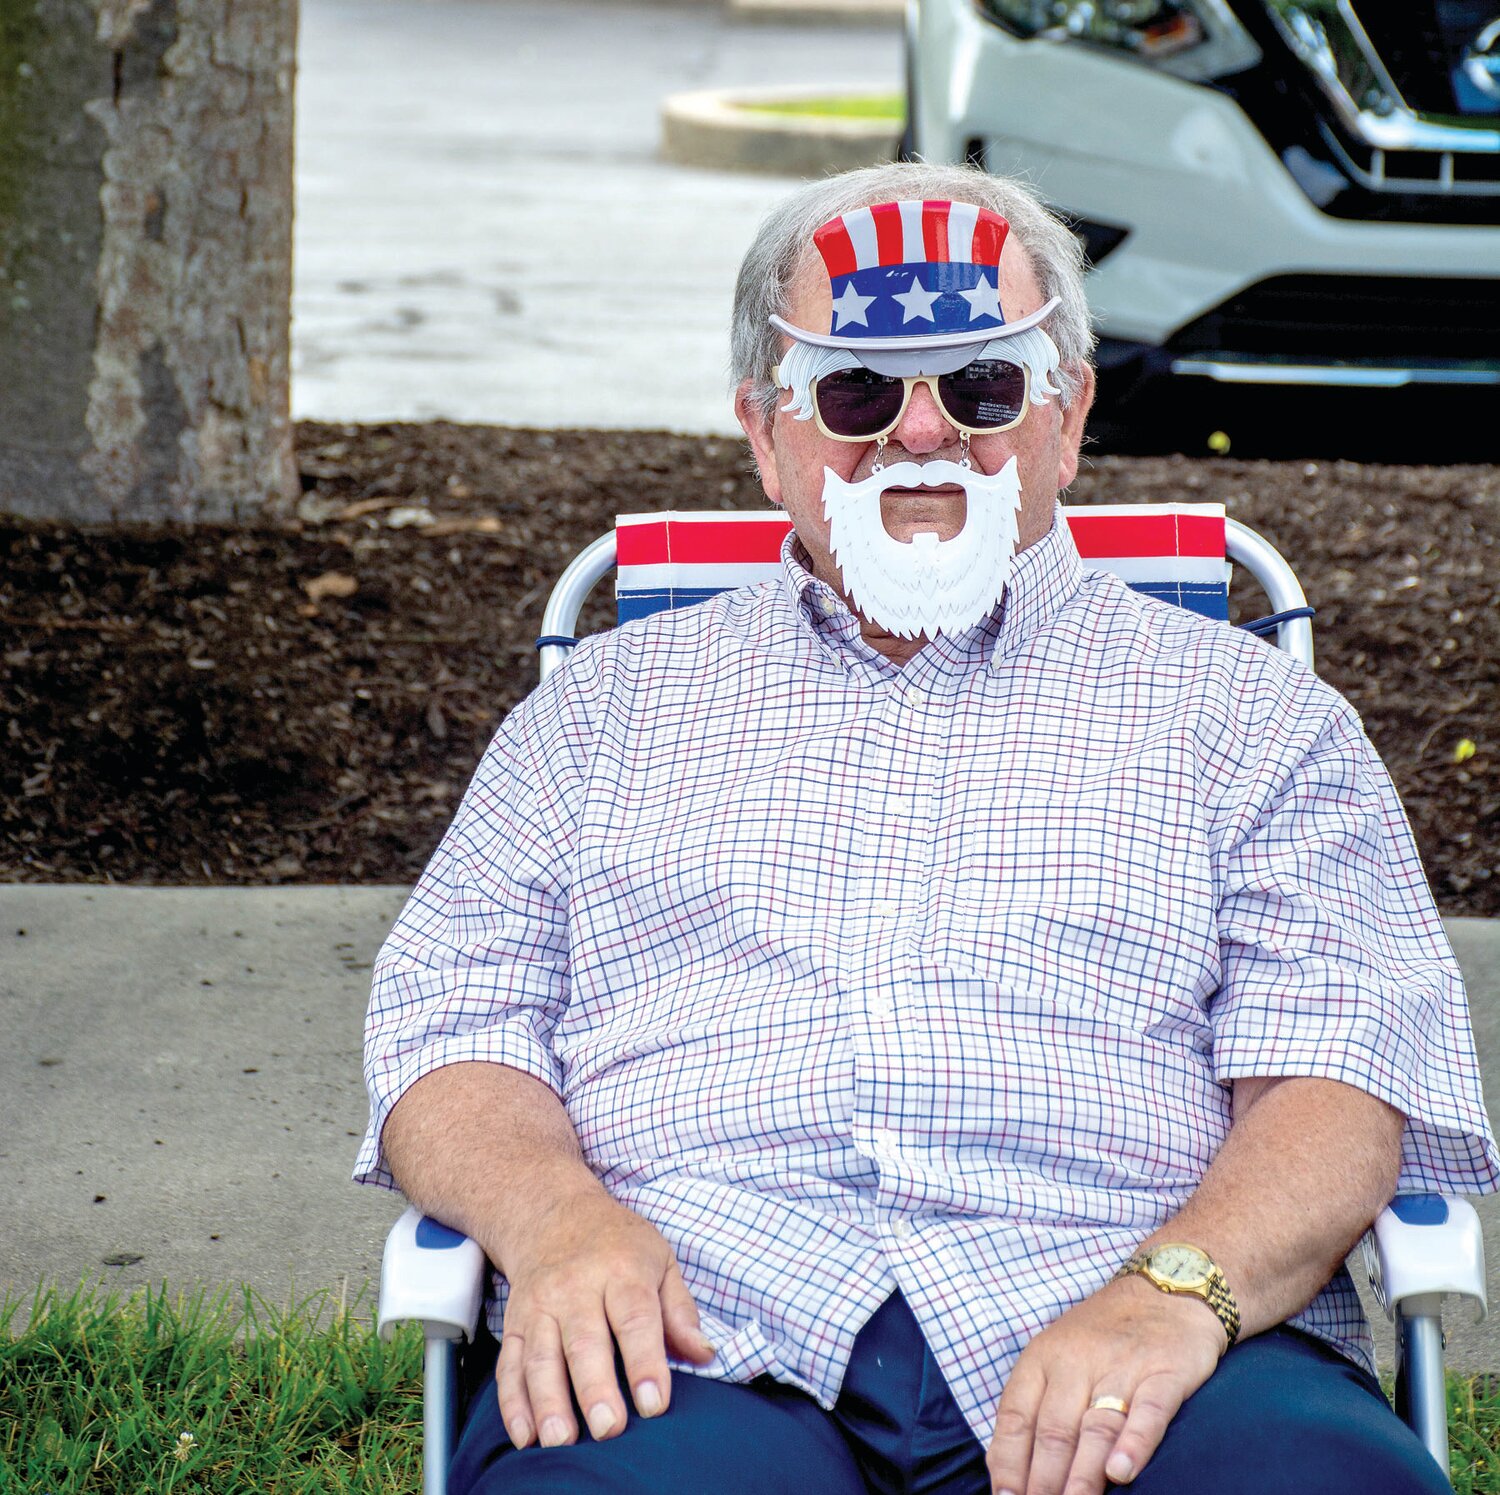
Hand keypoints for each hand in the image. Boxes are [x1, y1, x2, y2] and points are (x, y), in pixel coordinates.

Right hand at [494, 1186, 715, 1450]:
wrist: (552, 1212)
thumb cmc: (617, 1244)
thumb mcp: (659, 1259)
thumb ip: (680, 1310)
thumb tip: (704, 1355)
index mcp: (621, 1270)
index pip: (635, 1319)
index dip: (645, 1362)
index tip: (654, 1404)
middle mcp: (576, 1287)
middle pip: (585, 1341)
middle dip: (595, 1388)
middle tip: (608, 1429)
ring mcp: (540, 1306)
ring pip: (541, 1357)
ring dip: (548, 1402)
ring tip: (560, 1440)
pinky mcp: (515, 1323)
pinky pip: (510, 1365)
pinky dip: (513, 1403)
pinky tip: (524, 1435)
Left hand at [986, 1275, 1226, 1494]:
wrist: (1167, 1287)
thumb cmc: (1105, 1336)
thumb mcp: (1059, 1358)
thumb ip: (1037, 1408)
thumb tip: (1008, 1470)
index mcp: (1043, 1358)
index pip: (1015, 1415)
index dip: (1008, 1462)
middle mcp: (1076, 1360)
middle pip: (1053, 1429)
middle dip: (1042, 1481)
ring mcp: (1122, 1366)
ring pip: (1096, 1427)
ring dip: (1081, 1474)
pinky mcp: (1165, 1372)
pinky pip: (1148, 1411)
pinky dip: (1134, 1444)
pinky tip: (1121, 1474)